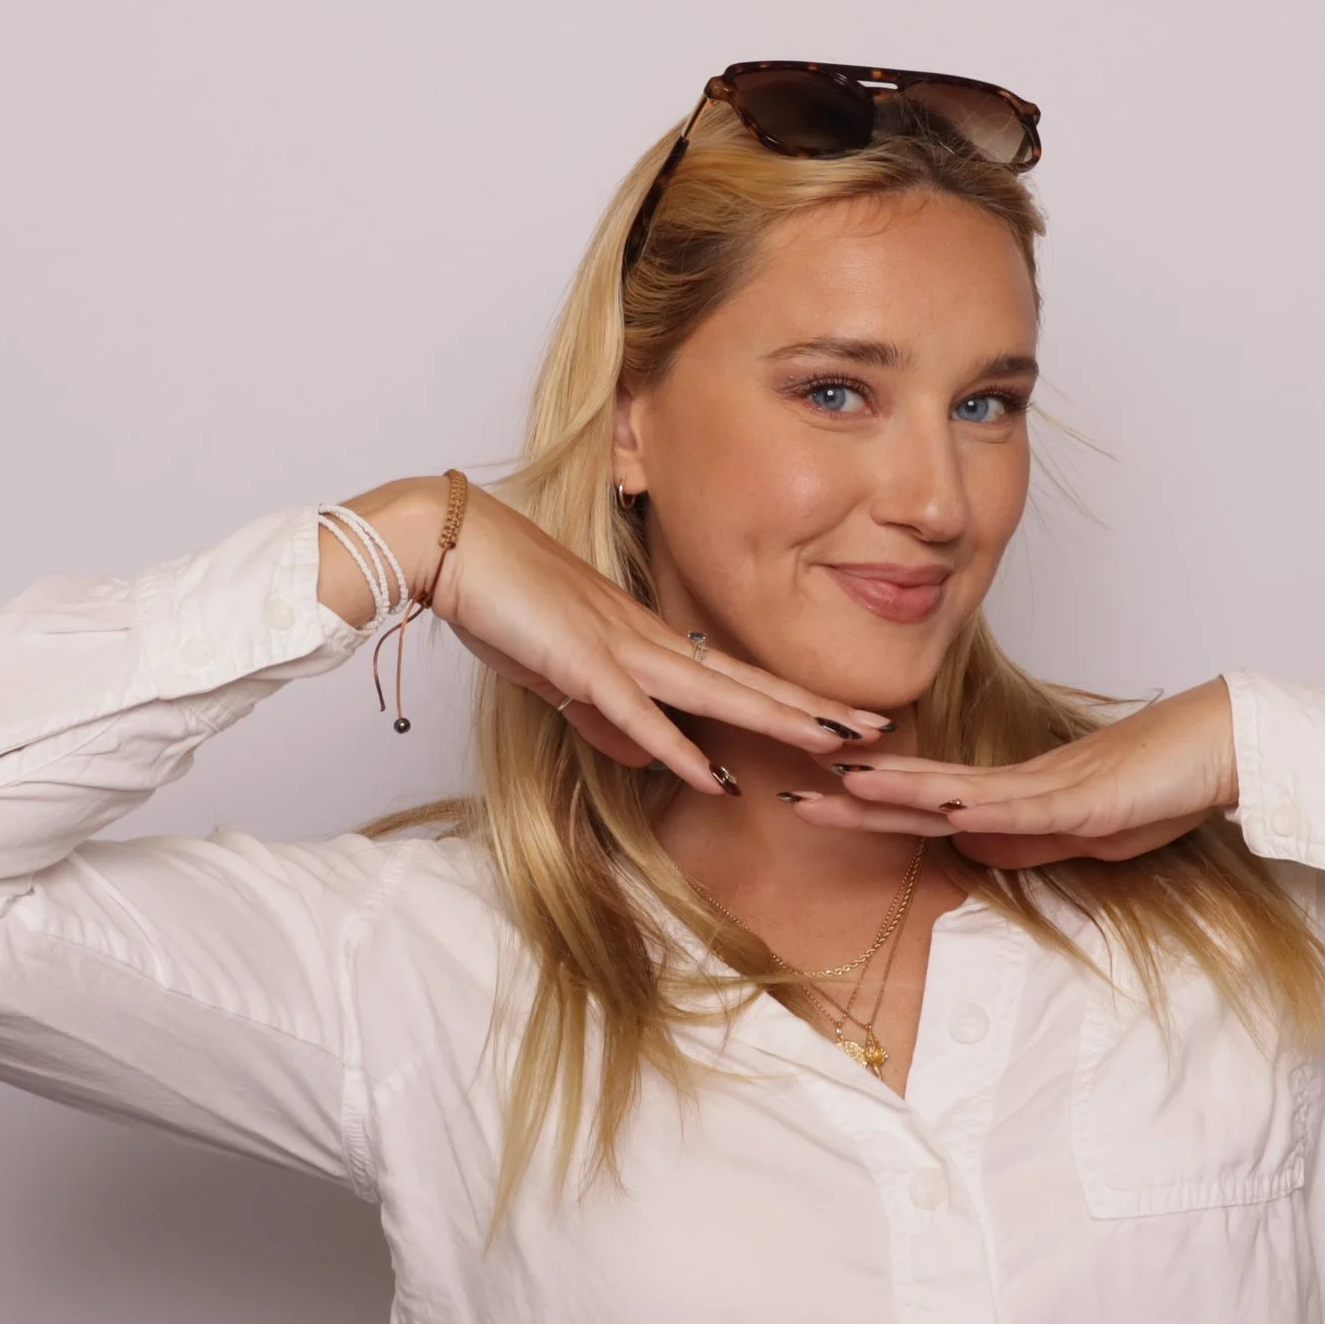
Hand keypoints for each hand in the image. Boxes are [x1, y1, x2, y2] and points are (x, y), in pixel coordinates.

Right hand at [412, 481, 890, 795]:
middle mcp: (646, 640)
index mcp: (644, 639)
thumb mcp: (556, 674)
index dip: (790, 699)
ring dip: (777, 721)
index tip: (841, 719)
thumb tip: (646, 758)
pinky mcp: (579, 662)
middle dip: (814, 708)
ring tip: (835, 744)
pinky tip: (716, 777)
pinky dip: (678, 747)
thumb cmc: (496, 598)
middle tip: (878, 730)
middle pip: (747, 682)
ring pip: (715, 693)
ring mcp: (617, 648)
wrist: (447, 546)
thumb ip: (601, 717)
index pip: (733, 677)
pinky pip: (638, 713)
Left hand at [790, 678, 1240, 868]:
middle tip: (794, 795)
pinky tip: (942, 807)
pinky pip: (1024, 806)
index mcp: (1017, 795)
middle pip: (925, 790)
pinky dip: (980, 807)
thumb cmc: (1162, 785)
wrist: (1223, 749)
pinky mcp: (1085, 798)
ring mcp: (1050, 787)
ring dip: (901, 789)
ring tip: (843, 785)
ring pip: (960, 789)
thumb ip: (1027, 840)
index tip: (819, 800)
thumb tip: (968, 845)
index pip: (929, 803)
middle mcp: (1020, 784)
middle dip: (859, 796)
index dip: (873, 804)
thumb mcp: (1083, 832)